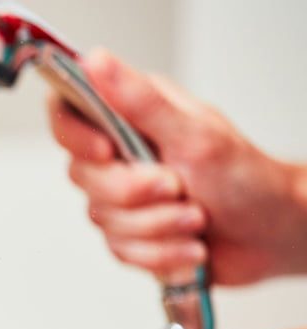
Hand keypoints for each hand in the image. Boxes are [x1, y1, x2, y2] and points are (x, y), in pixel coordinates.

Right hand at [49, 49, 306, 284]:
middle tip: (177, 188)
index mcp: (132, 116)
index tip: (107, 153)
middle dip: (134, 194)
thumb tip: (98, 63)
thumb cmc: (246, 178)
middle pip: (83, 175)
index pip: (68, 113)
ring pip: (103, 219)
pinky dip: (159, 253)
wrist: (271, 234)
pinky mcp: (129, 233)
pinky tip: (188, 245)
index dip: (75, 137)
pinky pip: (119, 250)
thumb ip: (139, 102)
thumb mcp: (194, 134)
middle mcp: (121, 153)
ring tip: (196, 219)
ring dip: (157, 227)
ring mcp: (123, 196)